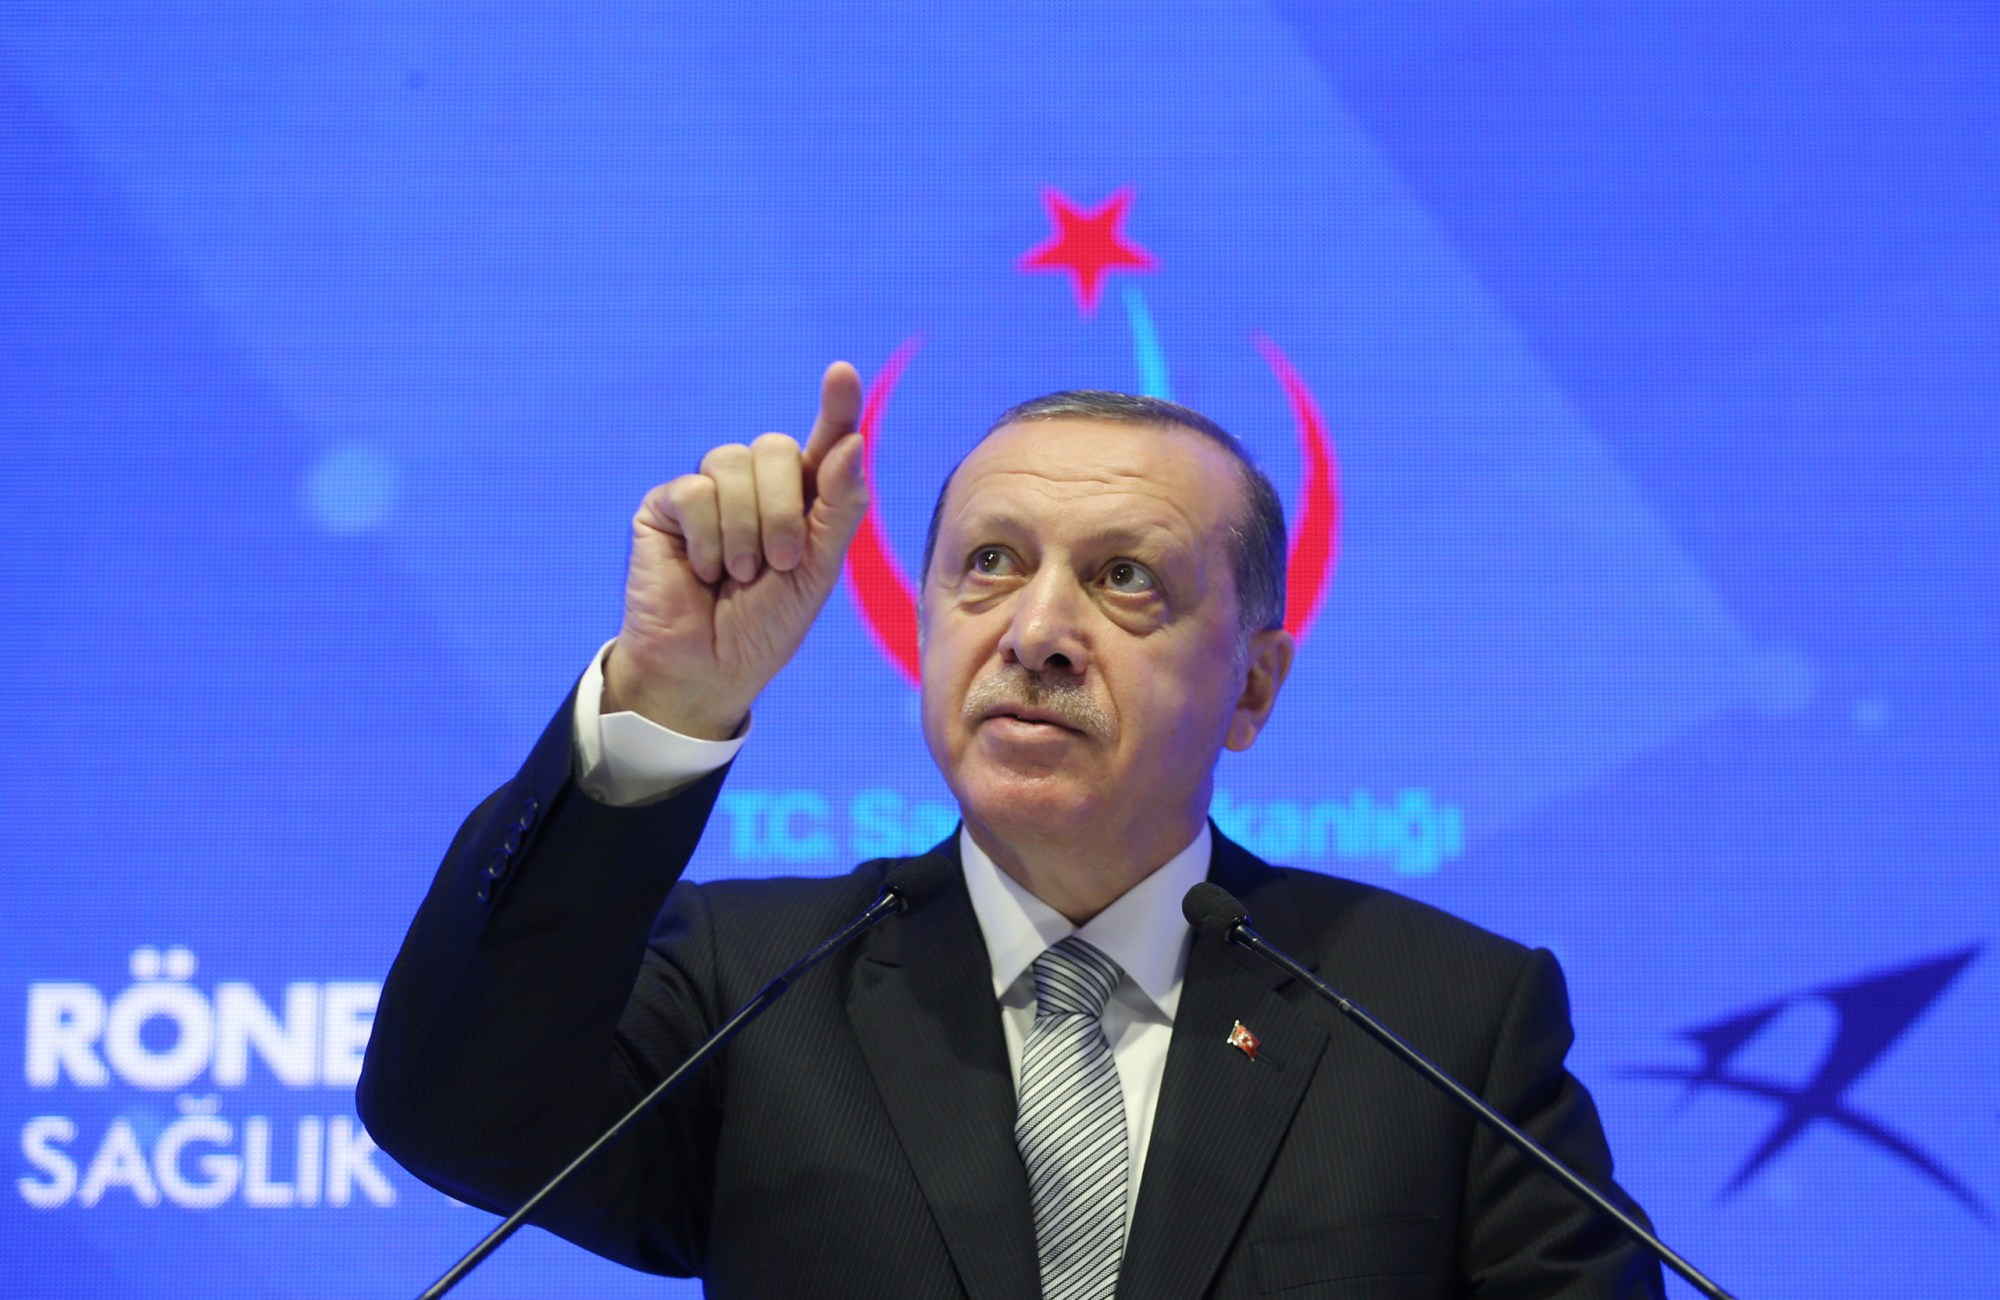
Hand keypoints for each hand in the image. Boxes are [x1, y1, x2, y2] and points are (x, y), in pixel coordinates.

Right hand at [603, 362, 868, 738]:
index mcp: (802, 500)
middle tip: (778, 565)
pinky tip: (701, 569)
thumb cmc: (764, 627)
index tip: (842, 372)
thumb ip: (838, 509)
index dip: (836, 406)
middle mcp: (756, 486)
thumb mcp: (818, 574)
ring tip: (738, 575)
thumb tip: (852, 442)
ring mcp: (709, 490)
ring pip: (733, 462)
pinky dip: (707, 538)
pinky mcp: (667, 504)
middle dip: (784, 511)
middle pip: (776, 447)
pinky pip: (695, 490)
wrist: (706, 670)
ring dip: (745, 531)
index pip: (825, 440)